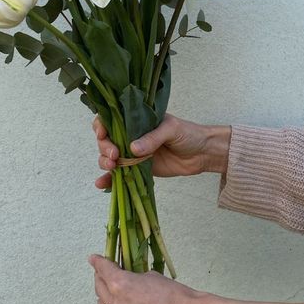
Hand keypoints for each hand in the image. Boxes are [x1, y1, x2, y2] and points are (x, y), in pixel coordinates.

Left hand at [89, 254, 208, 303]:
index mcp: (120, 286)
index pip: (103, 270)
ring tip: (112, 288)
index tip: (94, 258)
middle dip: (100, 277)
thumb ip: (136, 278)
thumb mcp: (153, 277)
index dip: (98, 262)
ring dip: (105, 296)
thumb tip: (132, 281)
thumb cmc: (176, 297)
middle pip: (99, 288)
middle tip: (104, 271)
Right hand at [93, 112, 230, 188]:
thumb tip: (132, 148)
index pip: (112, 119)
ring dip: (105, 162)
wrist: (202, 154)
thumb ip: (152, 138)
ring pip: (109, 157)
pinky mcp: (137, 169)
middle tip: (114, 155)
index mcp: (137, 120)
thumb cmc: (188, 134)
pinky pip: (119, 174)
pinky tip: (101, 184)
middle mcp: (131, 135)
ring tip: (112, 167)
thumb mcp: (171, 129)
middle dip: (105, 147)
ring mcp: (133, 153)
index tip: (103, 134)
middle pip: (107, 140)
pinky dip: (109, 180)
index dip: (102, 125)